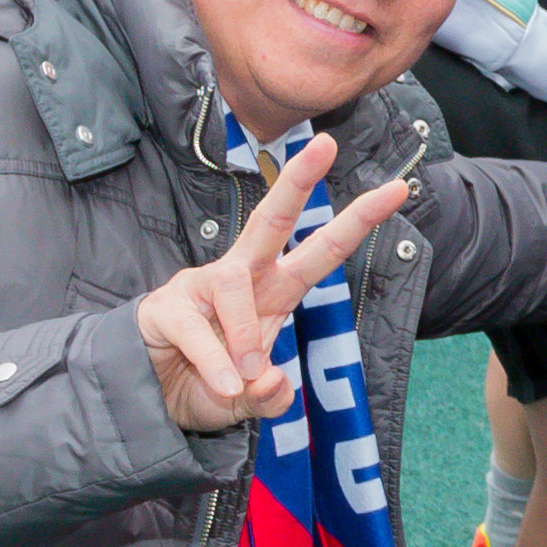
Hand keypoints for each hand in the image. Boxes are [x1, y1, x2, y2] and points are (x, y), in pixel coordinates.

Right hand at [132, 129, 409, 434]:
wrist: (148, 402)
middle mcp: (241, 277)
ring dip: (244, 334)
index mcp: (274, 293)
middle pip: (272, 219)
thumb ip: (270, 397)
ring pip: (234, 285)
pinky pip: (195, 327)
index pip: (321, 252)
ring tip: (242, 378)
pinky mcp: (166, 306)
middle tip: (326, 144)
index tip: (398, 189)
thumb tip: (273, 381)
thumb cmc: (207, 387)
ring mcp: (200, 286)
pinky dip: (213, 361)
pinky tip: (223, 383)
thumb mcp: (251, 402)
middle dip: (298, 181)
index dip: (357, 222)